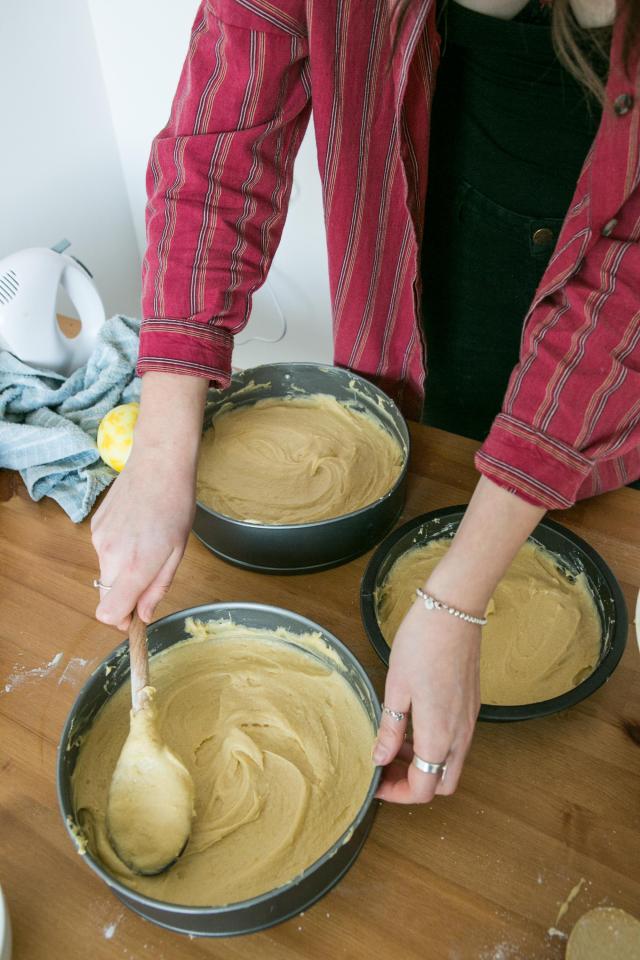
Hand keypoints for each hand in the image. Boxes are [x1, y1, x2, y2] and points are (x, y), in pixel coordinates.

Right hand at [91, 448, 196, 629]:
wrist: (158, 464)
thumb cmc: (175, 505)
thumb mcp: (176, 553)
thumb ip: (157, 588)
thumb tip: (142, 616)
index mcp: (133, 567)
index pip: (108, 614)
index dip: (121, 621)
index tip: (135, 616)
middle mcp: (109, 556)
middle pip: (106, 596)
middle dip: (125, 595)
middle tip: (150, 574)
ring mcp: (98, 539)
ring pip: (107, 572)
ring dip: (123, 569)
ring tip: (147, 542)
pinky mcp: (95, 526)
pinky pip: (104, 550)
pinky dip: (118, 549)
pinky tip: (136, 528)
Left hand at [373, 599, 480, 802]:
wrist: (454, 610)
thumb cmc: (421, 644)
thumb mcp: (396, 687)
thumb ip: (390, 729)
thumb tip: (379, 759)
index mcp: (439, 734)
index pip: (424, 789)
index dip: (397, 793)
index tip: (375, 780)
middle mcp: (460, 734)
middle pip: (443, 783)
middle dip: (414, 784)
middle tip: (386, 766)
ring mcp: (469, 720)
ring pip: (451, 763)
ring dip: (424, 764)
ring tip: (394, 743)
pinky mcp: (471, 706)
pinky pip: (456, 742)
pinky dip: (435, 745)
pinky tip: (413, 723)